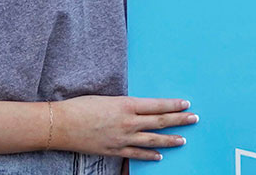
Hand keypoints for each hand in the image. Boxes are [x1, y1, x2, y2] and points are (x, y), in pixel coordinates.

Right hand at [52, 95, 196, 160]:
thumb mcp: (108, 99)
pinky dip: (149, 155)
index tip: (186, 104)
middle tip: (194, 118)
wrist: (61, 124)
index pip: (157, 105)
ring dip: (169, 139)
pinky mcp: (114, 150)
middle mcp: (127, 122)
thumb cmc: (81, 106)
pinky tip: (160, 156)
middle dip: (179, 120)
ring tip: (183, 139)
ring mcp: (121, 138)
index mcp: (126, 104)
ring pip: (152, 139)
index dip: (173, 105)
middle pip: (159, 121)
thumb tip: (141, 108)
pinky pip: (136, 154)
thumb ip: (126, 105)